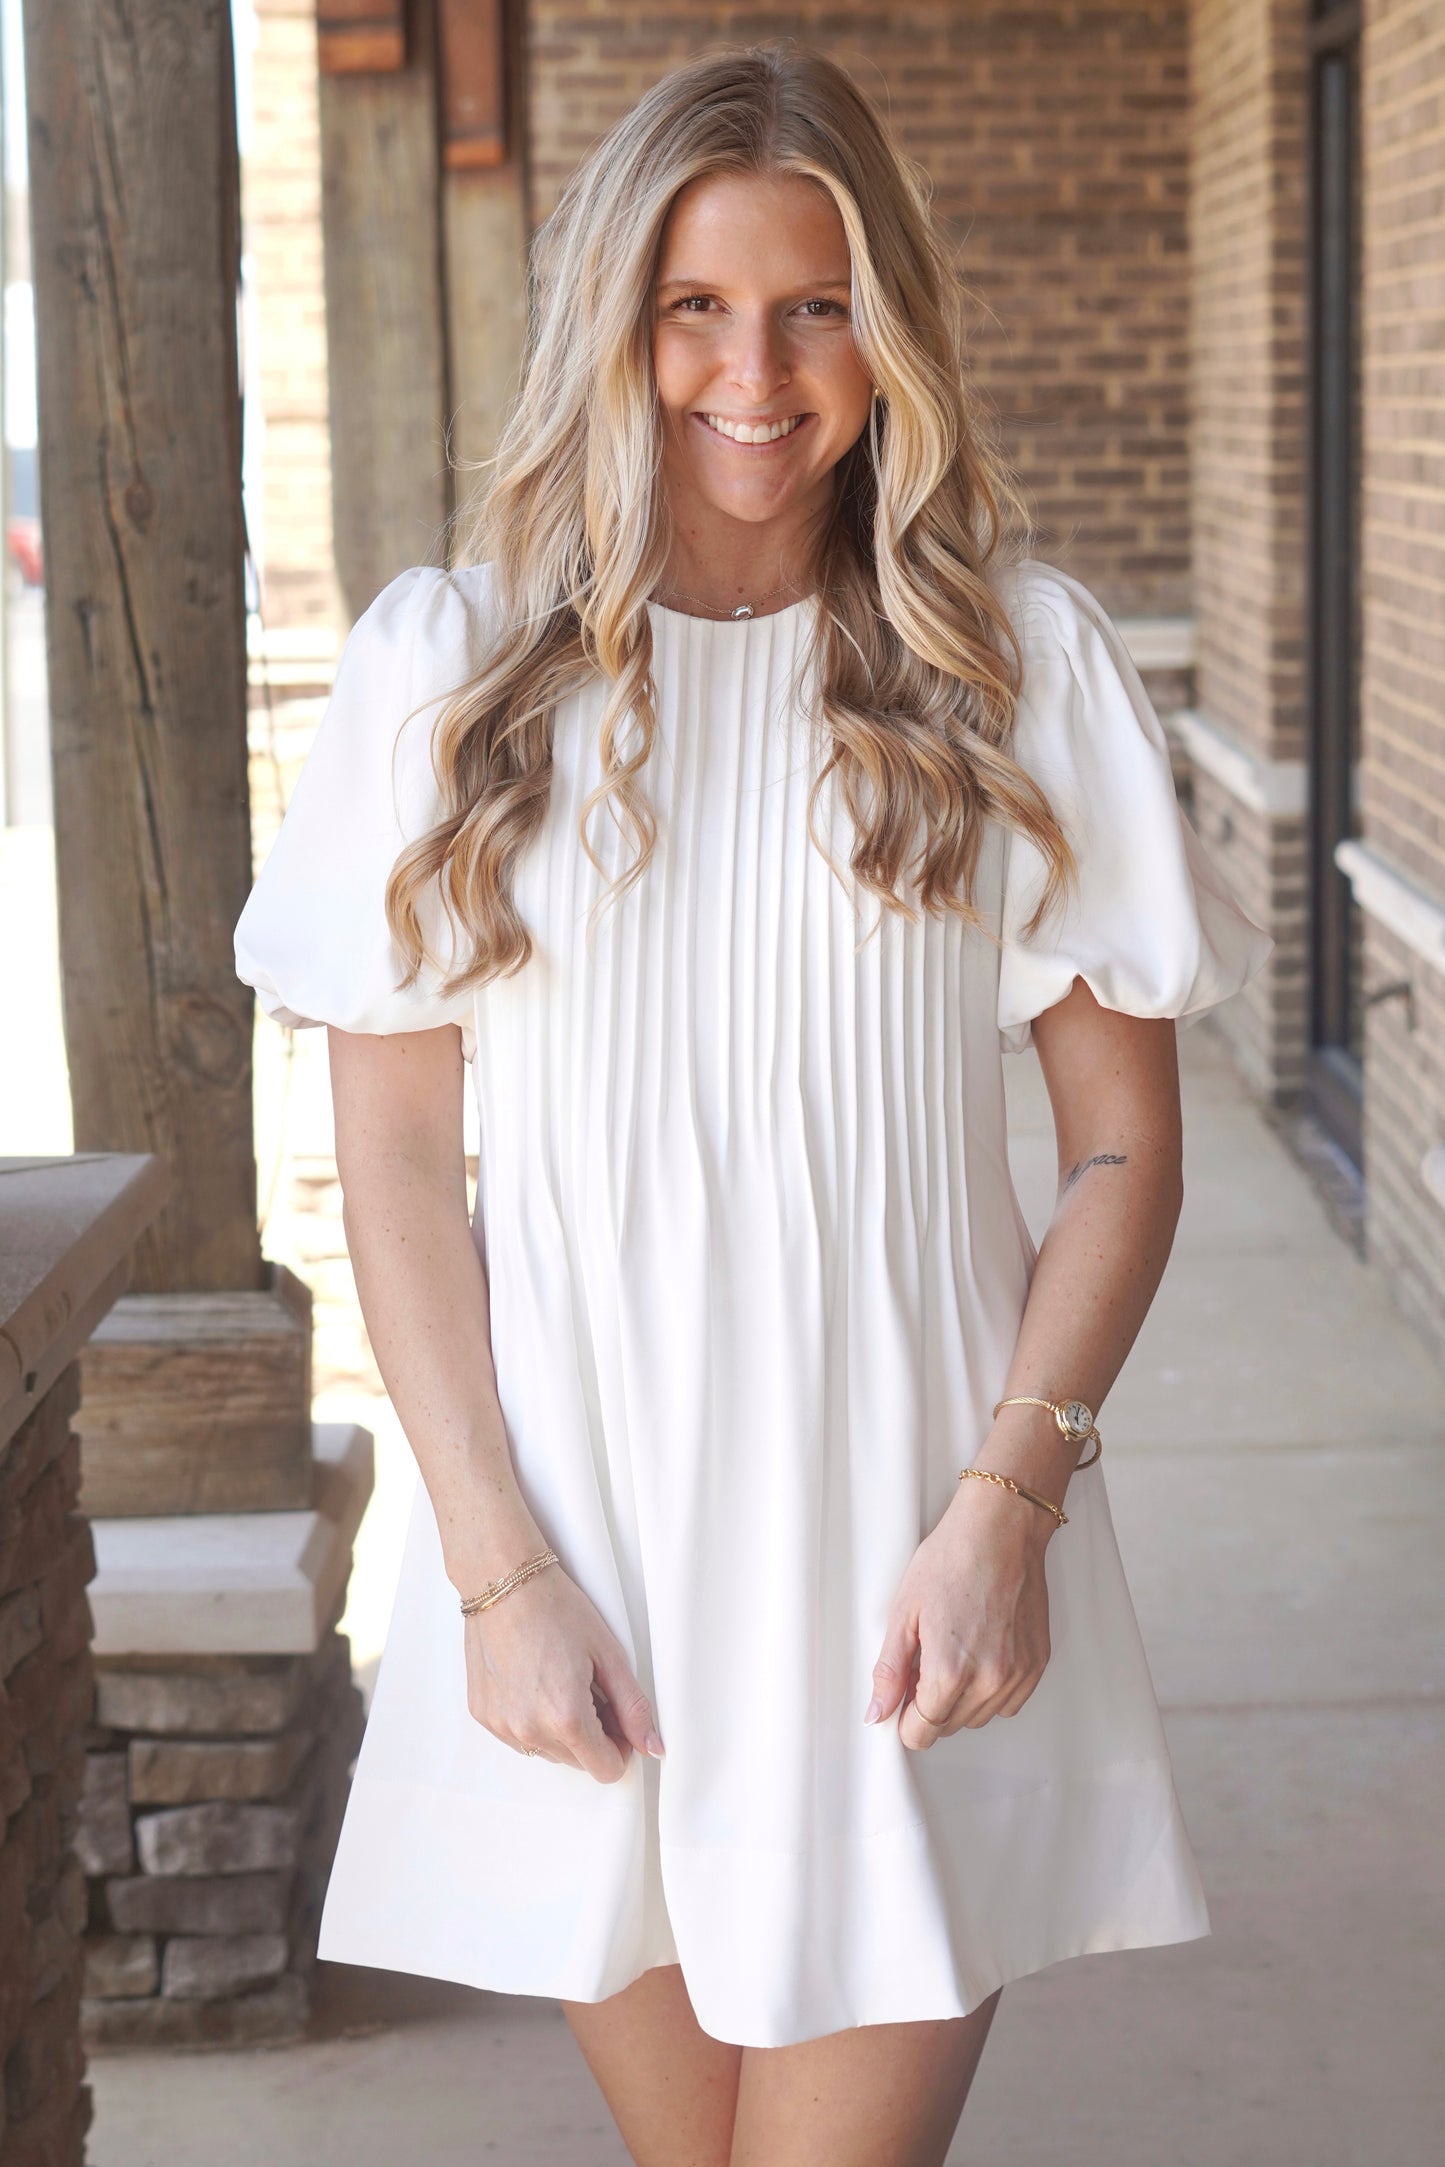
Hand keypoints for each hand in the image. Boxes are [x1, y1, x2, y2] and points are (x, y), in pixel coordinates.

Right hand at [463, 1563, 664, 1781]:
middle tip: (590, 1687)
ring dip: (561, 1729)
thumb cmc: (556, 1608)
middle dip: (593, 1734)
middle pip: (578, 1762)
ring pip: (548, 1752)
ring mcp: (502, 1726)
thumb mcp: (608, 1654)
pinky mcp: (483, 1715)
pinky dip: (533, 1720)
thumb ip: (634, 1707)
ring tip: (560, 1680)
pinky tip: (534, 1681)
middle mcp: (529, 1731)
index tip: (618, 1716)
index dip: (621, 1745)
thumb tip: (653, 1747)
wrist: (503, 1581)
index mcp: (565, 1718)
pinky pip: (519, 1737)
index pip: (606, 1770)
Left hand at [865, 1478, 1053, 1748]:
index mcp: (949, 1672)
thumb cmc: (952, 1560)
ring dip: (961, 1698)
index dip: (904, 1718)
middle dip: (931, 1703)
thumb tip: (878, 1713)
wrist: (1000, 1531)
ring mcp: (1017, 1675)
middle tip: (927, 1658)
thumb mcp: (904, 1613)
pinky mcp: (1037, 1664)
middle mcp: (988, 1681)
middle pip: (948, 1727)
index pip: (921, 1733)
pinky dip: (990, 1690)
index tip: (903, 1697)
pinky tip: (980, 1654)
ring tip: (955, 1650)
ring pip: (978, 1717)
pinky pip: (1007, 1702)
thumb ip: (889, 1671)